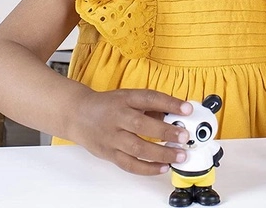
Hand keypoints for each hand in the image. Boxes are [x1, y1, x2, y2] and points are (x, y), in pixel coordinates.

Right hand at [69, 88, 192, 174]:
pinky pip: (129, 164)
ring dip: (161, 153)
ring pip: (137, 148)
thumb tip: (175, 116)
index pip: (150, 98)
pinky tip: (162, 167)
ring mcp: (112, 137)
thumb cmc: (108, 106)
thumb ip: (150, 107)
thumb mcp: (129, 98)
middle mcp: (118, 117)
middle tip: (184, 136)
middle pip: (142, 125)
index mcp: (126, 99)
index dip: (170, 103)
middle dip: (166, 131)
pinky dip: (147, 168)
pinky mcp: (109, 154)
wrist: (78, 114)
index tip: (187, 109)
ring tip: (179, 155)